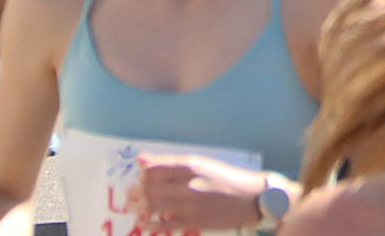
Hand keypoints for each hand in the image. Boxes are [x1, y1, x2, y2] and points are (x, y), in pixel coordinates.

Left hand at [130, 155, 278, 230]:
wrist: (251, 198)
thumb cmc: (227, 178)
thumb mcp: (202, 164)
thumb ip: (171, 164)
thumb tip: (142, 161)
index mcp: (192, 165)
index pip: (154, 170)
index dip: (142, 175)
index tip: (140, 179)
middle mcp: (190, 183)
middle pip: (150, 188)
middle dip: (137, 192)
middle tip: (132, 196)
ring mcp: (191, 204)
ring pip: (154, 205)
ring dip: (140, 207)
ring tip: (136, 208)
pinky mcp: (194, 222)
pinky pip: (164, 224)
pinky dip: (150, 224)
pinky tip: (145, 222)